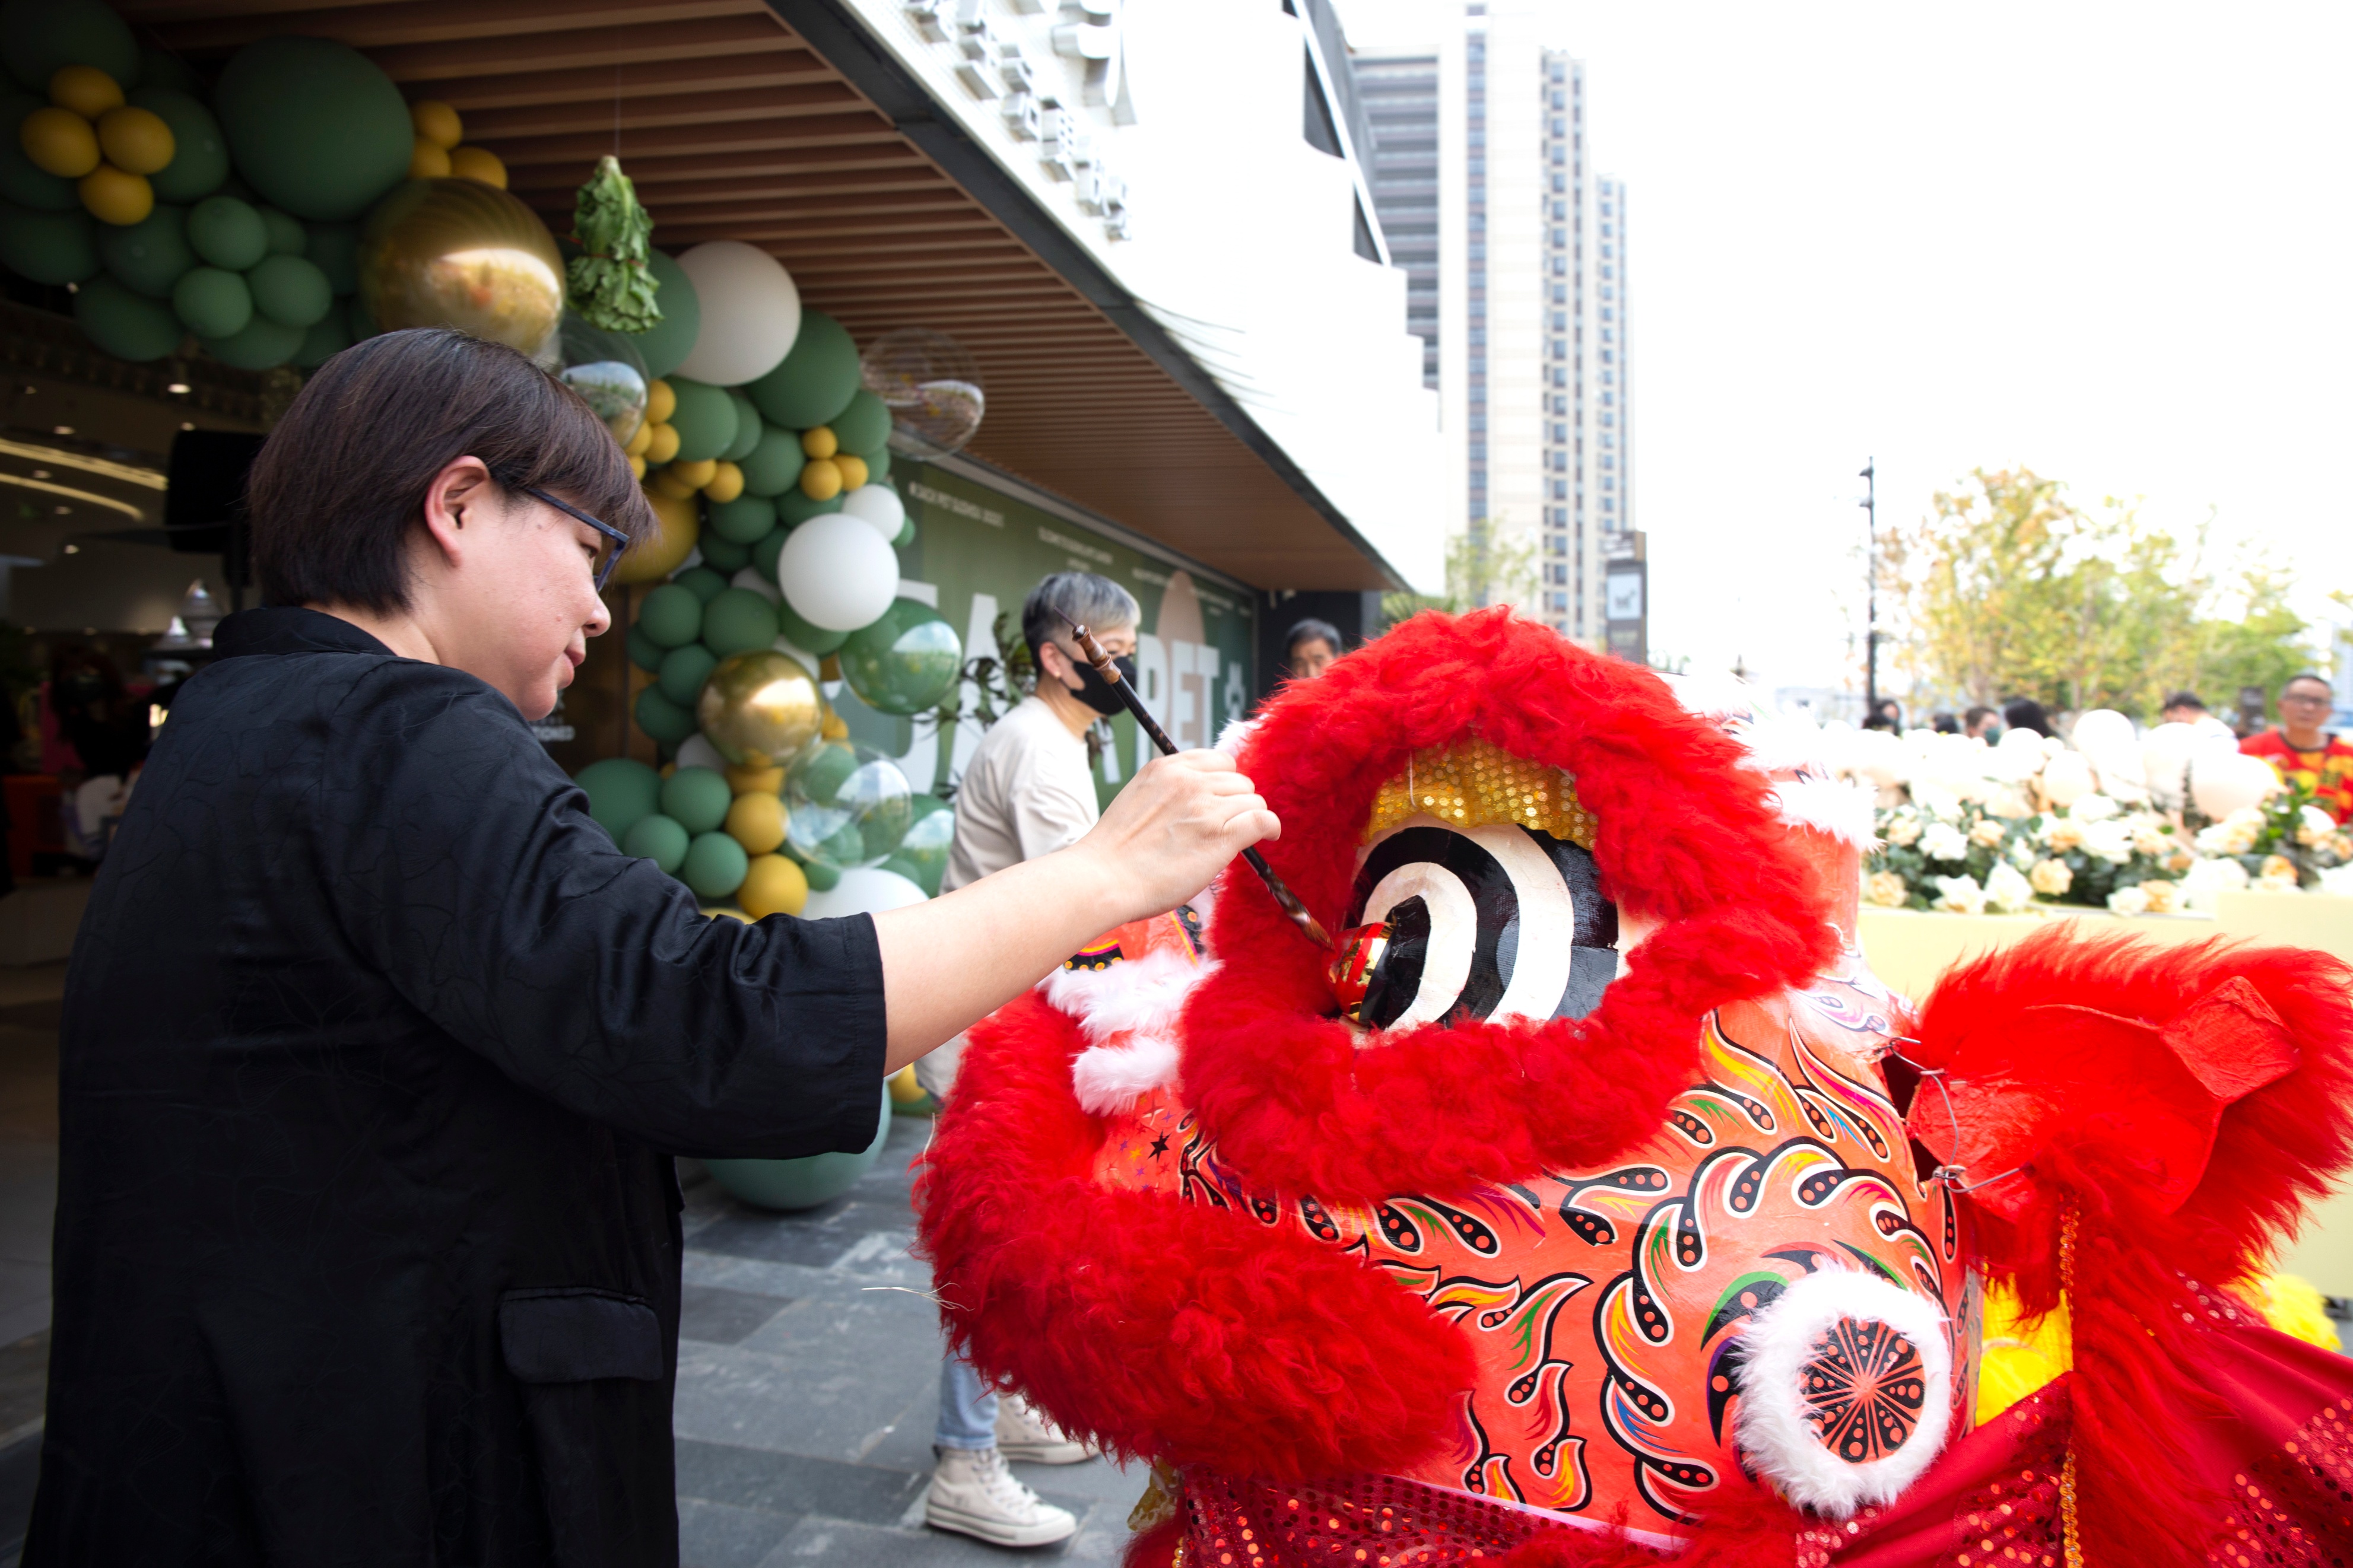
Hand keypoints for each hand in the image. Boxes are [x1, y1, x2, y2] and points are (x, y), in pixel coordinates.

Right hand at [1072, 750, 1278, 923]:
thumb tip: (1200, 800)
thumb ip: (1170, 792)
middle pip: (1239, 780)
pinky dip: (1269, 827)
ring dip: (1248, 817)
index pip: (1218, 760)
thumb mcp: (1139, 799)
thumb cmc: (1116, 851)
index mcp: (1167, 768)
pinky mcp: (1220, 835)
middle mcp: (1189, 781)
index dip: (1224, 783)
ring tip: (1236, 838)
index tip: (1221, 801)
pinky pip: (1262, 819)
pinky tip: (1267, 836)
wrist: (1104, 879)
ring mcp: (1205, 807)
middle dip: (1236, 802)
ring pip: (1253, 800)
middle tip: (1224, 827)